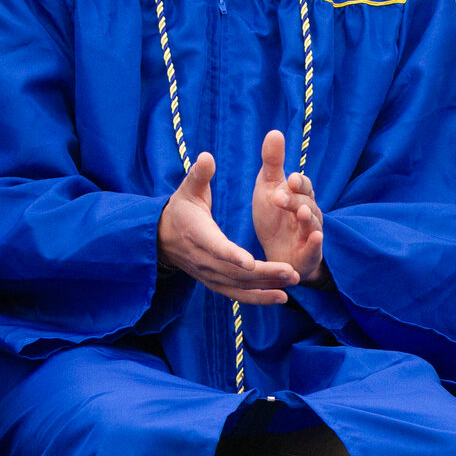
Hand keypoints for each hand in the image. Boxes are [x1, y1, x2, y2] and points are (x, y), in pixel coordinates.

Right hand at [157, 152, 299, 303]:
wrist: (162, 238)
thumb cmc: (180, 208)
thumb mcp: (187, 188)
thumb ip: (199, 174)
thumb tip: (207, 157)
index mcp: (197, 234)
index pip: (216, 247)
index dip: (232, 255)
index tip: (251, 261)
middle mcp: (204, 259)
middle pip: (235, 272)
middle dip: (264, 273)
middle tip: (291, 271)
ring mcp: (209, 275)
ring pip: (239, 286)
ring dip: (266, 287)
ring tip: (293, 282)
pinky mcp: (214, 283)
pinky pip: (237, 294)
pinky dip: (258, 298)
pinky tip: (281, 297)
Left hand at [251, 131, 323, 284]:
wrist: (275, 253)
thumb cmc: (273, 217)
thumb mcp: (268, 187)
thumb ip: (273, 162)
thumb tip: (275, 132)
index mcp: (299, 196)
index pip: (304, 186)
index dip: (299, 183)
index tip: (290, 179)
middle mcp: (309, 213)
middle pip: (307, 203)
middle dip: (296, 200)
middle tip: (280, 197)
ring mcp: (310, 234)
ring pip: (312, 225)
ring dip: (308, 218)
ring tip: (302, 213)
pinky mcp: (308, 255)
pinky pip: (314, 249)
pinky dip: (315, 244)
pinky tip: (315, 238)